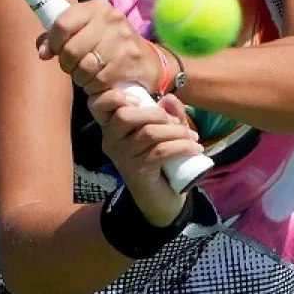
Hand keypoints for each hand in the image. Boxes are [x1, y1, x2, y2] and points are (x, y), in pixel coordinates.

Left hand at [37, 0, 165, 95]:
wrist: (147, 61)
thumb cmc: (108, 45)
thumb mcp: (85, 32)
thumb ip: (58, 37)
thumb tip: (43, 52)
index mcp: (96, 7)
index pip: (62, 23)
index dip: (53, 42)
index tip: (55, 51)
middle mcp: (111, 18)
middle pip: (71, 49)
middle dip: (67, 64)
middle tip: (74, 67)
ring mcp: (122, 39)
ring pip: (84, 68)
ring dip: (80, 78)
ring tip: (87, 76)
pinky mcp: (130, 60)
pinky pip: (98, 80)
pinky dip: (94, 87)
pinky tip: (98, 83)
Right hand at [86, 89, 201, 224]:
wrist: (161, 197)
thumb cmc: (160, 158)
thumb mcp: (164, 130)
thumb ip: (167, 112)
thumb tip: (169, 98)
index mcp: (112, 125)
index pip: (98, 104)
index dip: (113, 96)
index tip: (141, 100)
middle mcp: (111, 140)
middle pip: (125, 115)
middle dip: (157, 113)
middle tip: (177, 123)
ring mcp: (122, 157)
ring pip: (148, 133)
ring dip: (177, 131)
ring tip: (192, 137)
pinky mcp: (137, 171)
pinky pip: (161, 151)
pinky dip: (182, 146)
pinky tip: (195, 148)